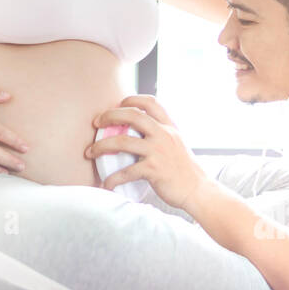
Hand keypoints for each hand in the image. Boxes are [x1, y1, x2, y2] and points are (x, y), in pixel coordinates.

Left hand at [85, 95, 204, 211]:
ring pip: (123, 142)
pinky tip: (106, 184)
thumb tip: (140, 131)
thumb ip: (162, 135)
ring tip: (90, 152)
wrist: (198, 190)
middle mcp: (164, 135)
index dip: (132, 99)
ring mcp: (158, 152)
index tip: (118, 103)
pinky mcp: (154, 170)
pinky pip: (127, 172)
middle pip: (132, 115)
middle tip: (96, 123)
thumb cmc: (185, 170)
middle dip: (110, 116)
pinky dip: (113, 178)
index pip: (151, 103)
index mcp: (169, 127)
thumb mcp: (177, 144)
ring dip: (102, 146)